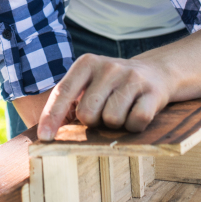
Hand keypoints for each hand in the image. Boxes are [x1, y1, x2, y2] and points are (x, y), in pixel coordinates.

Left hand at [36, 53, 172, 140]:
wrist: (156, 72)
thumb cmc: (113, 86)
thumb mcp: (90, 85)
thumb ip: (69, 104)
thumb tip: (48, 133)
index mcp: (86, 63)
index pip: (63, 92)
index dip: (51, 116)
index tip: (44, 137)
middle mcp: (108, 67)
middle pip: (88, 113)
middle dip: (93, 122)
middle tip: (104, 113)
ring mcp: (132, 78)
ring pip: (112, 120)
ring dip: (116, 125)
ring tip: (122, 111)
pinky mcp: (153, 91)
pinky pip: (136, 121)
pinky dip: (135, 127)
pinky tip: (137, 114)